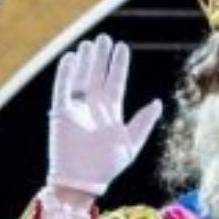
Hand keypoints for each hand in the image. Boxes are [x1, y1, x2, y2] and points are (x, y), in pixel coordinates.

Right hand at [46, 34, 162, 197]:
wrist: (84, 180)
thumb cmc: (108, 166)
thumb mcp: (131, 143)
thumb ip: (144, 122)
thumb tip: (158, 101)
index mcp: (111, 113)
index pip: (115, 83)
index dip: (118, 65)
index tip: (122, 47)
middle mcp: (93, 108)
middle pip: (97, 76)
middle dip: (101, 58)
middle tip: (105, 38)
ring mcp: (76, 109)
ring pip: (81, 79)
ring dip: (85, 62)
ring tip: (89, 43)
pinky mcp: (60, 113)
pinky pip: (62, 89)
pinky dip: (66, 74)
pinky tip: (71, 58)